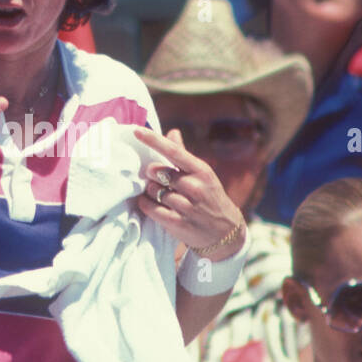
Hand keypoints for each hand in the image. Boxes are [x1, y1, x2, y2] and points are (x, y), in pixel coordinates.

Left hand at [134, 126, 245, 257]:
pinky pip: (151, 208)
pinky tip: (149, 202)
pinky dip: (145, 203)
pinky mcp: (178, 223)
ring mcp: (188, 207)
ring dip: (150, 190)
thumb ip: (183, 154)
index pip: (174, 151)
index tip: (136, 130)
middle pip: (157, 172)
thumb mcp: (202, 174)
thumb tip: (172, 132)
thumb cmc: (209, 196)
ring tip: (158, 193)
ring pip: (153, 190)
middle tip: (156, 178)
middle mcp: (195, 187)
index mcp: (201, 170)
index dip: (153, 140)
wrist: (225, 231)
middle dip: (151, 174)